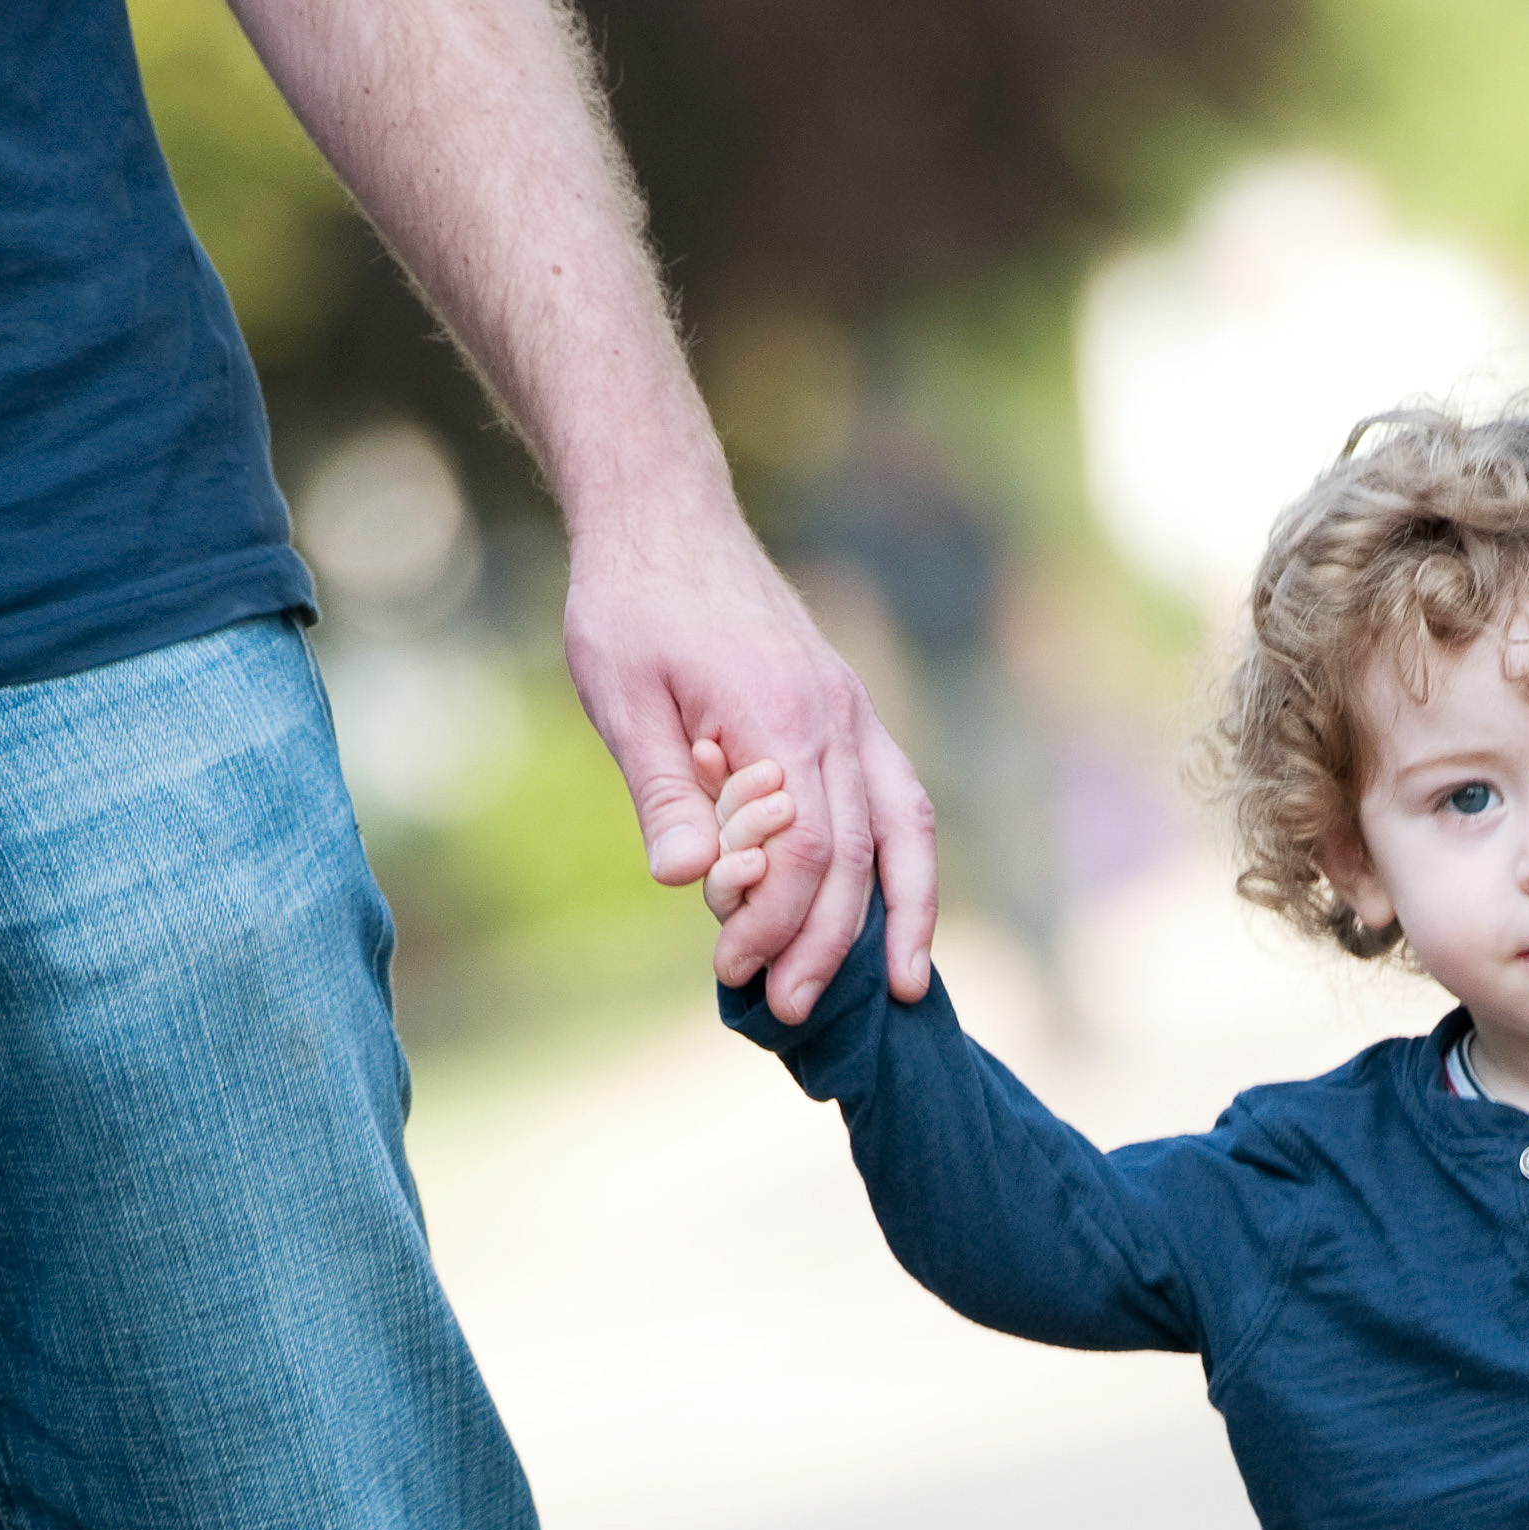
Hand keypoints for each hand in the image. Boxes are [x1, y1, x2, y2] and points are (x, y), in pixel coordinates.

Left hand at [563, 509, 939, 1005]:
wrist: (665, 517)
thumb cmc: (632, 605)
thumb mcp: (622, 694)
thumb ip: (662, 789)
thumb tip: (687, 881)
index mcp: (781, 715)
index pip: (804, 850)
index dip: (775, 920)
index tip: (732, 970)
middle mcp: (836, 718)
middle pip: (858, 854)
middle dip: (829, 944)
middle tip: (788, 1012)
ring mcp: (853, 713)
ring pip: (905, 827)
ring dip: (906, 912)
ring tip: (899, 987)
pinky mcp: (849, 713)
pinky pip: (899, 799)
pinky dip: (903, 862)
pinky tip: (891, 910)